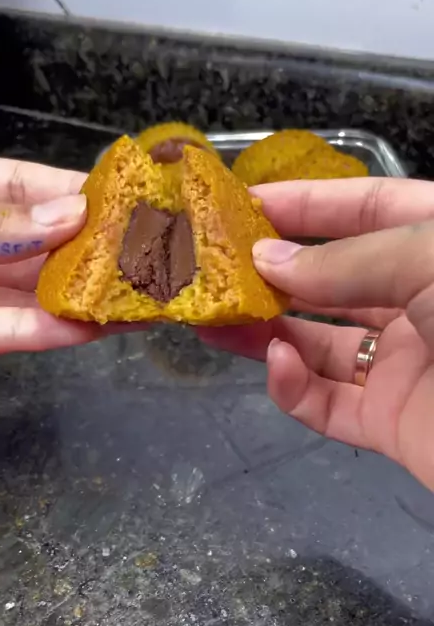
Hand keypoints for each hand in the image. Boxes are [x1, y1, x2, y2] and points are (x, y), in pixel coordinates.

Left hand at [0, 156, 140, 360]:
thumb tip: (69, 215)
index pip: (21, 186)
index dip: (72, 194)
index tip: (123, 201)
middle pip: (37, 246)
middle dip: (90, 250)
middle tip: (145, 252)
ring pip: (31, 296)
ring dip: (83, 297)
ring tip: (137, 295)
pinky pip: (9, 332)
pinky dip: (51, 332)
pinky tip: (94, 326)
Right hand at [199, 178, 433, 491]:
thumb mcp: (432, 259)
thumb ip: (346, 262)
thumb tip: (268, 261)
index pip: (368, 207)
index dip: (308, 202)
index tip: (245, 204)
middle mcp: (421, 300)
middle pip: (333, 279)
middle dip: (274, 271)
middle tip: (213, 266)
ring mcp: (405, 365)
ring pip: (318, 343)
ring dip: (266, 331)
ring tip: (214, 318)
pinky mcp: (391, 423)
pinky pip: (327, 404)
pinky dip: (292, 387)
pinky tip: (275, 364)